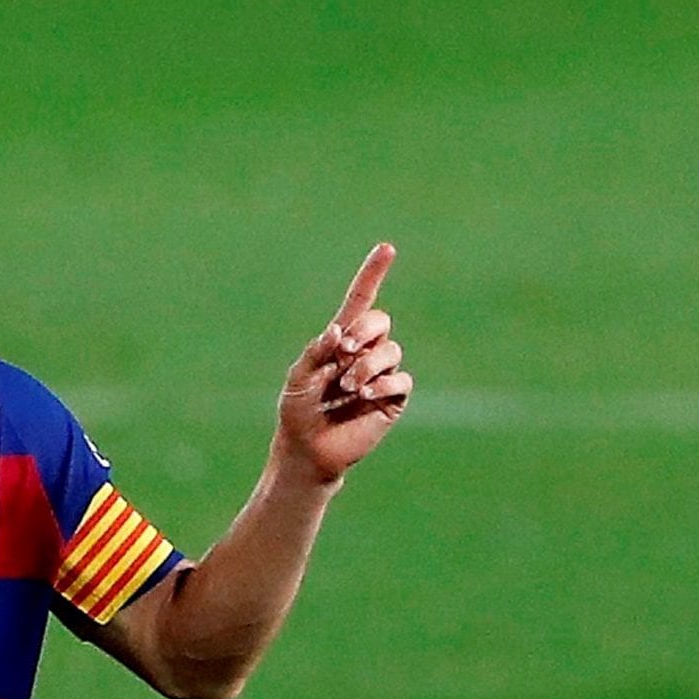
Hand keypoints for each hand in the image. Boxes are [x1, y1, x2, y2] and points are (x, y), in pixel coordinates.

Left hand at [274, 242, 411, 485]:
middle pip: (380, 321)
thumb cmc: (298, 412)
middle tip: (345, 351)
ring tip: (348, 387)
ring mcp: (381, 375)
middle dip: (364, 331)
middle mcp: (365, 352)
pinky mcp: (392, 399)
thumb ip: (316, 351)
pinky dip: (383, 384)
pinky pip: (401, 379)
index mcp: (341, 341)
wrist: (308, 451)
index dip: (373, 274)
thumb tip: (339, 331)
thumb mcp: (298, 377)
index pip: (361, 300)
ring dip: (368, 365)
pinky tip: (365, 396)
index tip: (387, 248)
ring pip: (390, 351)